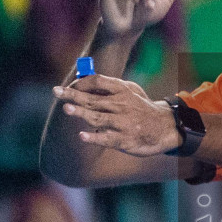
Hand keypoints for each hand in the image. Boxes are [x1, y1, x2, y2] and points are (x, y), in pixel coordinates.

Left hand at [54, 76, 180, 156]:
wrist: (164, 127)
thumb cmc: (140, 108)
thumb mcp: (130, 91)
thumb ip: (110, 86)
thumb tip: (83, 81)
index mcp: (122, 90)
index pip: (98, 82)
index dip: (81, 83)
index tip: (68, 86)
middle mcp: (121, 105)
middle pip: (93, 99)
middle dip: (73, 95)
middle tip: (56, 91)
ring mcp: (123, 123)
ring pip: (98, 117)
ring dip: (81, 113)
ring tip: (66, 109)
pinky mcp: (124, 140)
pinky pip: (106, 139)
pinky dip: (94, 138)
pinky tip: (82, 136)